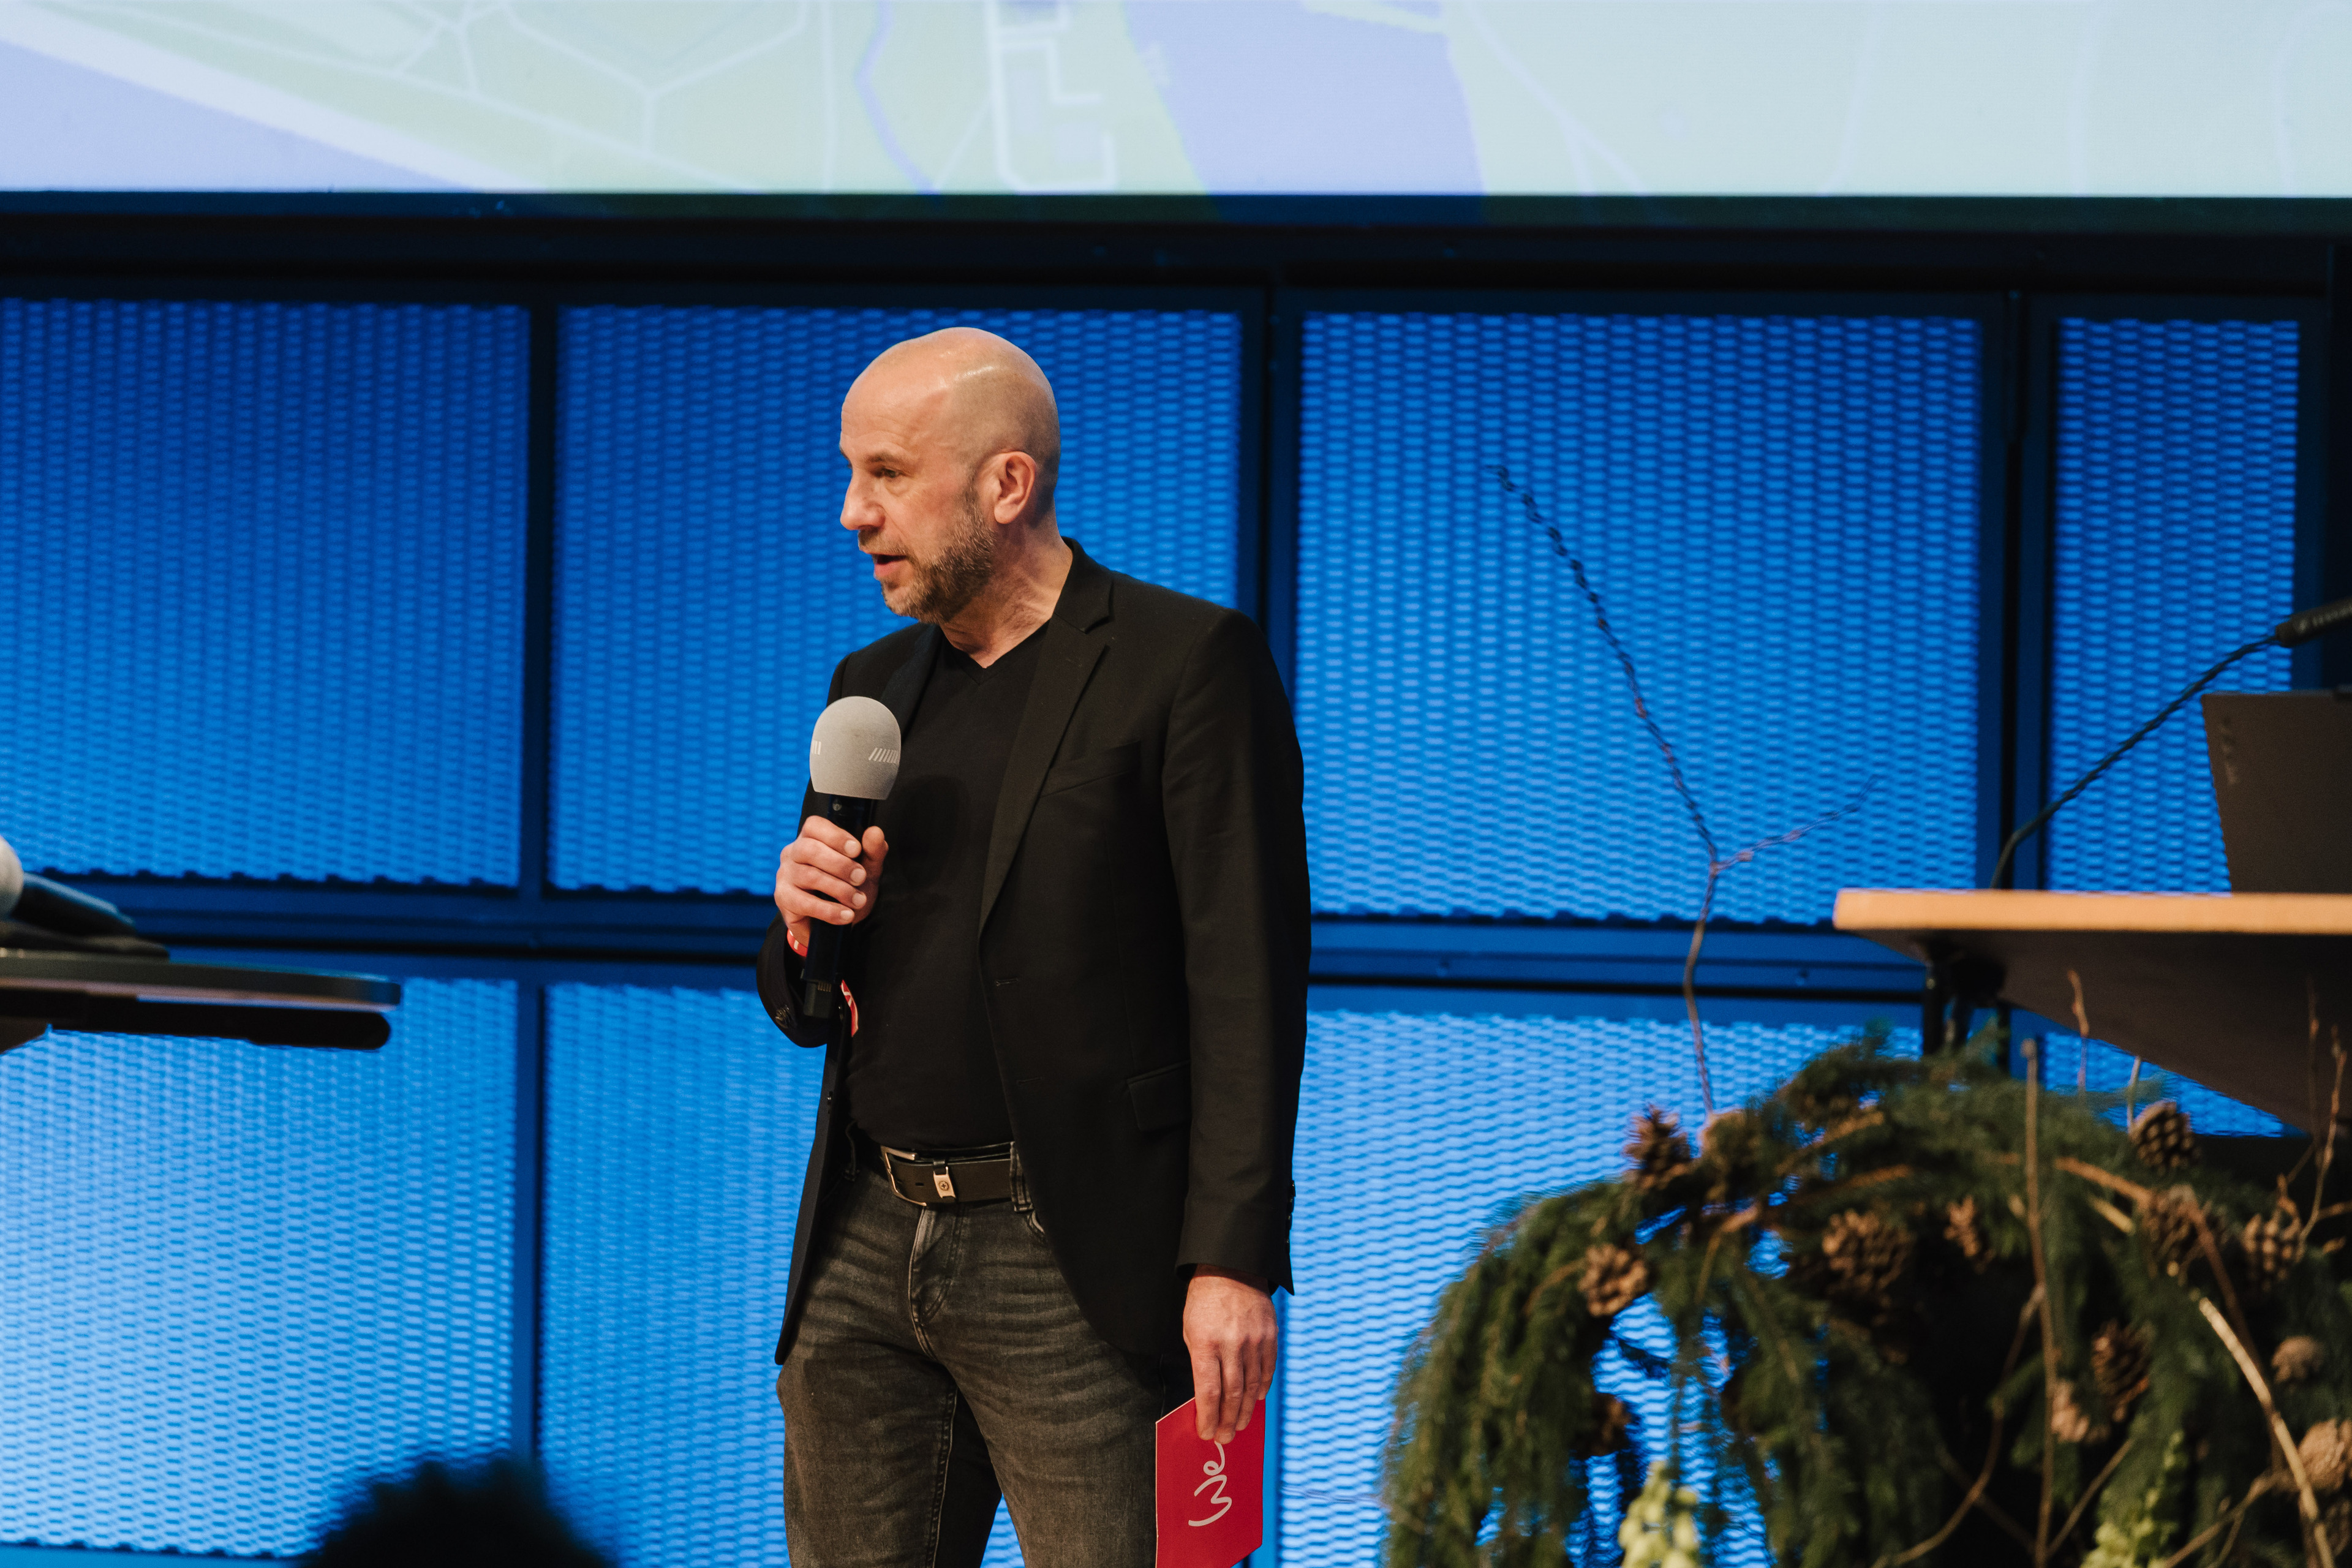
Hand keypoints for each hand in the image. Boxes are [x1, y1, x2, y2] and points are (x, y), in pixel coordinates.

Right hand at [774, 817, 890, 957]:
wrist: (836, 922)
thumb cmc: (849, 886)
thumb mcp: (867, 869)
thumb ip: (873, 851)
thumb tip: (875, 832)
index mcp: (811, 838)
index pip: (814, 826)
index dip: (835, 836)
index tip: (856, 850)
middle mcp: (793, 853)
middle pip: (809, 849)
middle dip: (840, 864)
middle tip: (860, 878)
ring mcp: (785, 875)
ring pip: (808, 876)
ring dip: (839, 889)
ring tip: (858, 901)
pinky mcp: (783, 899)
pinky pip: (803, 902)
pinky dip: (829, 910)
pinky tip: (846, 915)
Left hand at [1183, 1267, 1276, 1442]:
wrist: (1231, 1269)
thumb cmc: (1203, 1303)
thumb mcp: (1190, 1330)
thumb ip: (1200, 1363)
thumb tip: (1207, 1398)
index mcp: (1205, 1344)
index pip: (1208, 1392)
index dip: (1208, 1417)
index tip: (1206, 1433)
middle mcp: (1231, 1344)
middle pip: (1231, 1394)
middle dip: (1226, 1421)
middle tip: (1224, 1438)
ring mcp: (1253, 1340)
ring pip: (1251, 1386)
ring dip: (1244, 1411)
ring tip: (1239, 1425)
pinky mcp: (1269, 1335)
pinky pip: (1267, 1369)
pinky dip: (1261, 1388)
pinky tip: (1255, 1400)